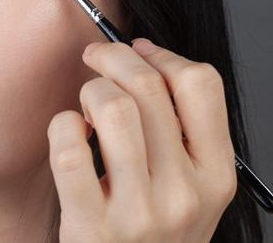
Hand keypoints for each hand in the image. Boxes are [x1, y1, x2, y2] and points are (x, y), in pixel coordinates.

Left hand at [46, 38, 236, 242]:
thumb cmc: (155, 228)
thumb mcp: (189, 183)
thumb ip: (179, 125)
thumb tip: (142, 53)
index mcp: (214, 173)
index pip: (200, 84)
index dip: (162, 54)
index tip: (138, 50)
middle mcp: (184, 193)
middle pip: (147, 86)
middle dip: (112, 56)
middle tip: (95, 58)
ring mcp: (139, 212)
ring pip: (111, 107)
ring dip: (89, 91)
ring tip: (86, 107)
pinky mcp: (92, 227)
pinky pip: (70, 147)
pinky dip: (62, 125)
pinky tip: (70, 135)